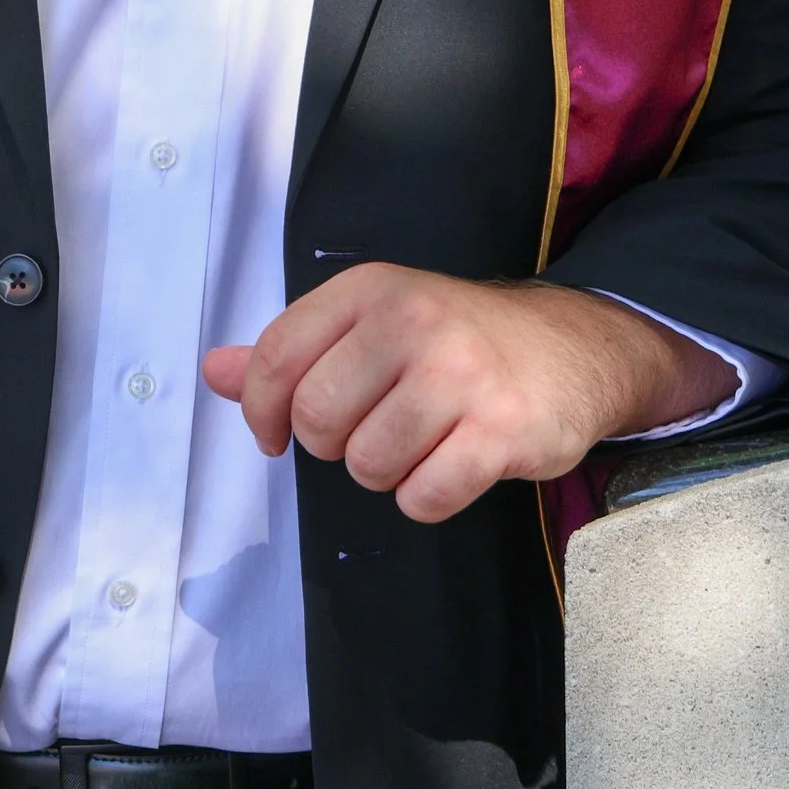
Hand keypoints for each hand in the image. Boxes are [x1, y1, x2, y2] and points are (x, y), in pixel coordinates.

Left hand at [203, 266, 731, 525]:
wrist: (574, 349)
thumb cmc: (458, 341)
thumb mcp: (373, 324)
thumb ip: (293, 351)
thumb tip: (214, 373)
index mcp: (371, 290)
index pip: (277, 358)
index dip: (263, 413)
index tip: (278, 435)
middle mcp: (413, 322)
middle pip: (317, 422)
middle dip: (337, 446)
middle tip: (378, 429)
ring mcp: (461, 376)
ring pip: (368, 466)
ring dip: (387, 473)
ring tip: (423, 442)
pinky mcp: (501, 430)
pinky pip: (424, 497)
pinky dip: (429, 498)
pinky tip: (453, 465)